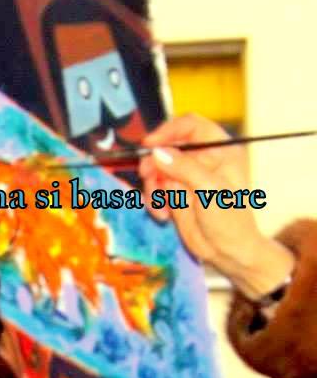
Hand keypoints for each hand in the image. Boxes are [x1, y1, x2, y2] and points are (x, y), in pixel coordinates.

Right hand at [138, 114, 294, 299]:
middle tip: (147, 177)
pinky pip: (153, 188)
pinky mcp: (174, 193)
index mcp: (219, 149)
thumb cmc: (230, 219)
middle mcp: (201, 159)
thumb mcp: (210, 190)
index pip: (191, 126)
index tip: (150, 145)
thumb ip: (184, 168)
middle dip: (153, 163)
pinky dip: (153, 201)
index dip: (169, 130)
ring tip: (160, 206)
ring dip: (151, 186)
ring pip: (155, 168)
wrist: (227, 251)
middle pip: (166, 146)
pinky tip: (162, 215)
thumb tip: (157, 152)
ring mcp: (186, 176)